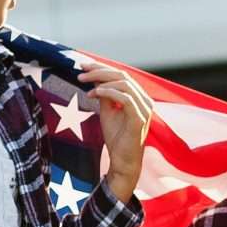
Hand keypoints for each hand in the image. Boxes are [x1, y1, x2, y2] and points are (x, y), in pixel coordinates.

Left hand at [79, 62, 155, 200]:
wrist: (123, 161)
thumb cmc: (117, 138)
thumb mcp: (108, 111)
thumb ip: (105, 95)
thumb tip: (96, 78)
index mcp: (139, 98)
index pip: (122, 75)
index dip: (102, 68)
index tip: (83, 66)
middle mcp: (145, 101)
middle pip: (123, 76)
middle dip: (99, 70)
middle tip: (80, 71)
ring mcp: (144, 109)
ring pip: (124, 83)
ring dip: (101, 81)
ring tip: (84, 84)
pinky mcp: (139, 118)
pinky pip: (125, 98)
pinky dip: (108, 92)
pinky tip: (94, 94)